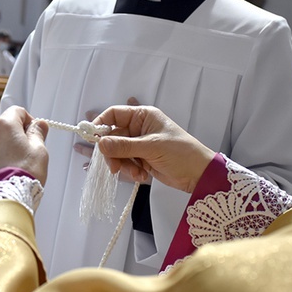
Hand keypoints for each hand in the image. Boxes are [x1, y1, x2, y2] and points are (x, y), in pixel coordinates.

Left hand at [0, 106, 49, 185]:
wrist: (5, 197)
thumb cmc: (23, 174)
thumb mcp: (39, 150)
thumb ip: (38, 133)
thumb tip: (39, 125)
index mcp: (5, 125)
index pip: (18, 111)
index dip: (28, 121)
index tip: (34, 132)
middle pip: (4, 127)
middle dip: (15, 136)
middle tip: (27, 152)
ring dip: (3, 149)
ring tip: (15, 166)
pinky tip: (4, 173)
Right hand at [93, 106, 214, 193]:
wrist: (199, 174)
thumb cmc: (182, 152)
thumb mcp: (151, 147)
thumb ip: (124, 146)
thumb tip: (100, 143)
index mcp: (143, 116)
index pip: (114, 115)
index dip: (101, 125)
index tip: (93, 139)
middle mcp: (139, 128)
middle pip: (112, 137)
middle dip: (112, 153)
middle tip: (113, 166)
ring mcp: (139, 144)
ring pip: (117, 152)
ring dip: (122, 165)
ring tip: (135, 173)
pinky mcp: (141, 159)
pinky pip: (126, 163)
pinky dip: (130, 171)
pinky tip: (141, 176)